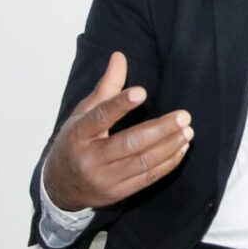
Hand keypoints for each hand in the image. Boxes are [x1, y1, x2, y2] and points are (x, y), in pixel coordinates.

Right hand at [43, 52, 192, 210]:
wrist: (59, 187)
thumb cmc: (75, 142)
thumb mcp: (82, 114)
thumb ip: (106, 87)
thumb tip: (120, 56)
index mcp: (79, 134)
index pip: (101, 117)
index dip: (120, 104)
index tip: (142, 92)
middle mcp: (91, 159)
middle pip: (130, 143)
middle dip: (161, 129)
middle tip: (184, 116)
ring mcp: (105, 179)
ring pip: (144, 162)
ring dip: (170, 146)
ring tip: (188, 131)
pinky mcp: (118, 192)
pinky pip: (148, 178)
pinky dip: (168, 163)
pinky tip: (181, 148)